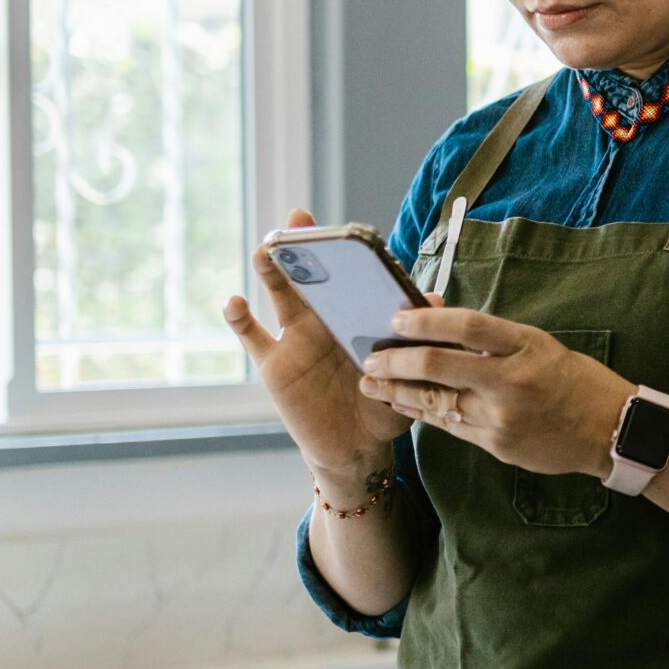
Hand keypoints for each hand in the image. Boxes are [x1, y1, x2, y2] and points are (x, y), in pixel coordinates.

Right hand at [222, 209, 416, 491]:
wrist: (358, 450)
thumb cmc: (384, 407)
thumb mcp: (407, 373)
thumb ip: (416, 339)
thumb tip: (435, 300)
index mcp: (356, 317)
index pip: (350, 277)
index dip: (346, 253)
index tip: (346, 230)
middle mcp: (324, 321)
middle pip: (310, 276)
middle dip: (303, 246)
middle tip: (298, 218)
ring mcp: (295, 340)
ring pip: (280, 297)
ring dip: (271, 272)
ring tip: (266, 250)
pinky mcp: (275, 366)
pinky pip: (253, 339)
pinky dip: (240, 320)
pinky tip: (234, 302)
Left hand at [360, 307, 633, 479]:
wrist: (609, 430)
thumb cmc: (573, 380)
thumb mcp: (539, 345)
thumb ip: (493, 339)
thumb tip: (441, 324)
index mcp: (526, 346)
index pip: (468, 325)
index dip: (427, 320)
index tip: (396, 319)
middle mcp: (511, 381)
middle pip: (440, 367)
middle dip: (397, 361)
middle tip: (371, 356)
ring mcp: (502, 417)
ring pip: (436, 401)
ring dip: (398, 391)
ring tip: (372, 383)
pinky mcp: (496, 444)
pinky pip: (449, 426)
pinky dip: (422, 413)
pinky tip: (402, 404)